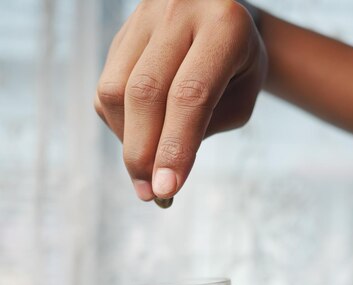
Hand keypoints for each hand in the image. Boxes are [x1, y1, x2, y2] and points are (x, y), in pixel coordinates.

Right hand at [94, 0, 266, 201]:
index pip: (190, 95)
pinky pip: (108, 89)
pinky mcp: (122, 33)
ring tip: (147, 167)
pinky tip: (142, 136)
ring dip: (127, 141)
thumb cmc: (238, 69)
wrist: (224, 20)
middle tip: (150, 192)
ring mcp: (144, 17)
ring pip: (115, 90)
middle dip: (143, 152)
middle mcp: (179, 10)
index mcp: (224, 25)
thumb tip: (157, 176)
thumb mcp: (239, 100)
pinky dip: (120, 125)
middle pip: (144, 92)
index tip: (166, 189)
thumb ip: (202, 131)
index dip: (174, 147)